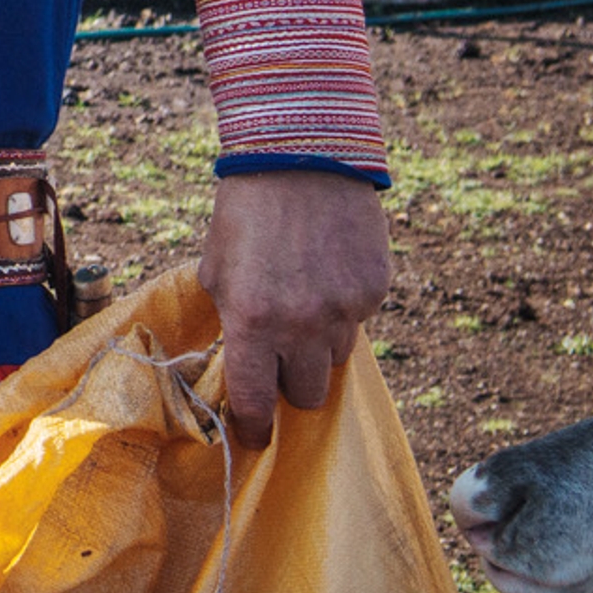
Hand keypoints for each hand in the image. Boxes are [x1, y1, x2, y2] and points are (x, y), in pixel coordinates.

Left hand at [196, 167, 391, 448]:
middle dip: (291, 384)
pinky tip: (327, 274)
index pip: (256, 404)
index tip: (254, 437)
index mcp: (254, 322)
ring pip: (337, 360)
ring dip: (319, 347)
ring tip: (303, 303)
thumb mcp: (216, 270)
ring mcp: (346, 309)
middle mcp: (304, 324)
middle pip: (307, 395)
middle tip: (280, 360)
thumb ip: (230, 319)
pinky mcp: (376, 290)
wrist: (301, 155)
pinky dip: (343, 311)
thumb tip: (238, 362)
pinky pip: (359, 322)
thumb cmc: (246, 213)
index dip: (254, 429)